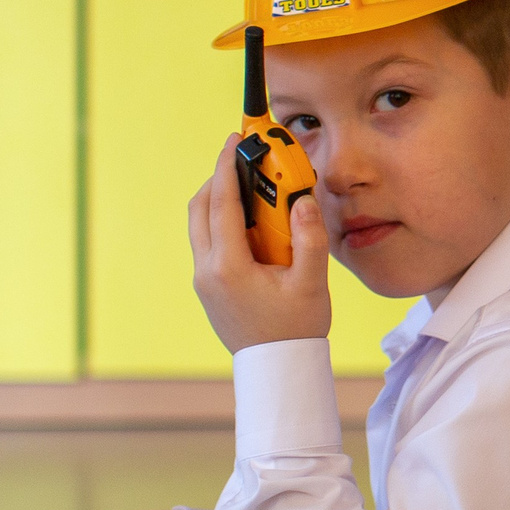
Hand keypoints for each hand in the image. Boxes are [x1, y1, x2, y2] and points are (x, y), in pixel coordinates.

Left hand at [188, 134, 332, 353]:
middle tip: (241, 161)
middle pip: (199, 208)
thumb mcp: (310, 284)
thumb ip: (309, 239)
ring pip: (198, 226)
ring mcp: (203, 281)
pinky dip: (220, 222)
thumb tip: (303, 200)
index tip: (233, 140)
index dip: (227, 166)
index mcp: (228, 267)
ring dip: (216, 200)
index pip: (221, 203)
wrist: (277, 369)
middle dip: (217, 179)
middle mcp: (207, 272)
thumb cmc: (295, 329)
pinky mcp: (208, 288)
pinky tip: (248, 223)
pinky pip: (206, 243)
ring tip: (247, 188)